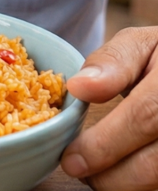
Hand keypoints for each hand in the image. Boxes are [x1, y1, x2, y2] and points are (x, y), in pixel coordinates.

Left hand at [61, 26, 157, 189]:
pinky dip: (136, 184)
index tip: (72, 157)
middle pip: (153, 164)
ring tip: (95, 169)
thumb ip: (113, 61)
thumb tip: (78, 87)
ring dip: (120, 184)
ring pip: (156, 182)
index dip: (105, 143)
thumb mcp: (141, 45)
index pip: (144, 117)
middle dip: (109, 176)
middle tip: (76, 167)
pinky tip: (118, 170)